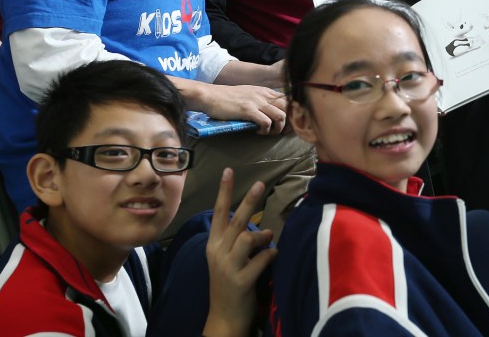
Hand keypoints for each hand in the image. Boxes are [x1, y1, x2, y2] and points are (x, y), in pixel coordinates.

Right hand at [198, 84, 287, 134]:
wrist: (210, 95)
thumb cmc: (227, 97)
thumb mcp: (249, 94)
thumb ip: (261, 100)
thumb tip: (271, 111)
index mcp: (266, 91)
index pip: (289, 99)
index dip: (292, 113)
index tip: (287, 124)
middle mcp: (264, 95)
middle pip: (290, 107)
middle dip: (289, 122)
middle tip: (280, 131)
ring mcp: (257, 102)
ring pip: (282, 116)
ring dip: (278, 128)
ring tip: (268, 133)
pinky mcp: (248, 110)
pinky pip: (266, 122)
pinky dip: (265, 131)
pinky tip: (257, 132)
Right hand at [203, 168, 277, 336]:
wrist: (224, 317)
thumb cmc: (229, 284)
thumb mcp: (227, 260)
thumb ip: (239, 241)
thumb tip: (263, 228)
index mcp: (214, 245)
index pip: (218, 213)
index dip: (224, 192)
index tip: (229, 171)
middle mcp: (218, 253)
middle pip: (235, 220)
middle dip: (249, 201)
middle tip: (261, 183)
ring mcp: (228, 268)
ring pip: (247, 239)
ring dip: (262, 235)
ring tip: (269, 236)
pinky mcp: (241, 282)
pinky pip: (261, 260)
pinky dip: (271, 255)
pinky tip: (274, 255)